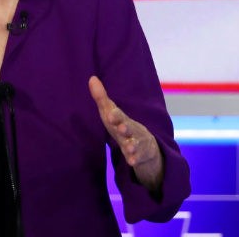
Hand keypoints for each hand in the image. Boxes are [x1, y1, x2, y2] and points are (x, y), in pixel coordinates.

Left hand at [88, 75, 163, 191]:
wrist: (147, 147)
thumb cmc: (122, 126)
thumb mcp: (111, 113)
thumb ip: (102, 98)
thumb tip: (91, 78)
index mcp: (123, 120)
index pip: (119, 116)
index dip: (115, 115)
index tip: (110, 114)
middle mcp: (132, 130)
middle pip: (129, 128)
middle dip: (125, 128)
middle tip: (122, 129)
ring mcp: (138, 143)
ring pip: (136, 145)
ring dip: (132, 146)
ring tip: (128, 148)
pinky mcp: (141, 156)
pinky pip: (138, 159)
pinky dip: (135, 160)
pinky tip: (132, 162)